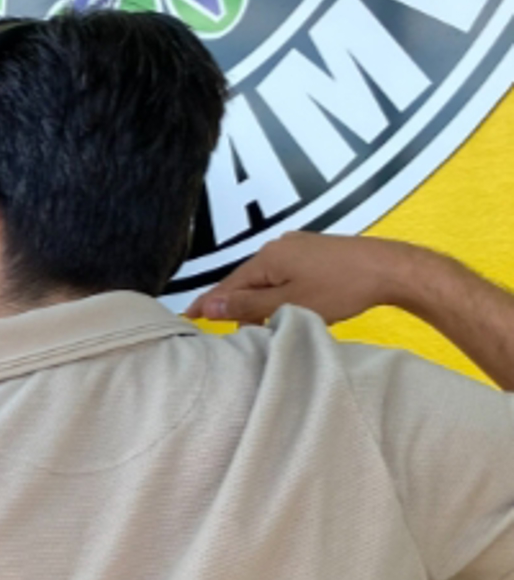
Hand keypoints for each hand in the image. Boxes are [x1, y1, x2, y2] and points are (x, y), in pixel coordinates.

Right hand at [185, 231, 430, 325]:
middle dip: (240, 306)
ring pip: (268, 279)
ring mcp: (300, 246)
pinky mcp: (317, 253)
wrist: (391, 270)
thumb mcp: (290, 303)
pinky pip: (285, 274)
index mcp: (268, 257)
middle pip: (247, 281)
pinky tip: (287, 306)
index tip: (189, 316)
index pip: (228, 285)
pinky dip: (279, 293)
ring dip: (262, 302)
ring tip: (265, 325)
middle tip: (237, 333)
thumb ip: (248, 305)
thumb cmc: (342, 288)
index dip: (209, 303)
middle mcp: (280, 246)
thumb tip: (211, 304)